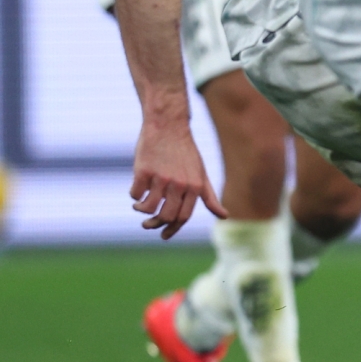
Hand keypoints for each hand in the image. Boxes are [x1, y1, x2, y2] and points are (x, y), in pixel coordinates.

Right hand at [129, 120, 225, 239]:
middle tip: (147, 225)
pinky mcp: (143, 170)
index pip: (184, 216)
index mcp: (195, 186)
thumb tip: (225, 216)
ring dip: (141, 211)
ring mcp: (161, 177)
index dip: (173, 228)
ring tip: (139, 206)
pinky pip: (135, 193)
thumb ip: (210, 197)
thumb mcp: (201, 174)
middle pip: (166, 216)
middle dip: (154, 225)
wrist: (168, 126)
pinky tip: (137, 190)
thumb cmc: (186, 153)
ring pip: (148, 207)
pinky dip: (134, 196)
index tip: (164, 235)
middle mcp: (180, 184)